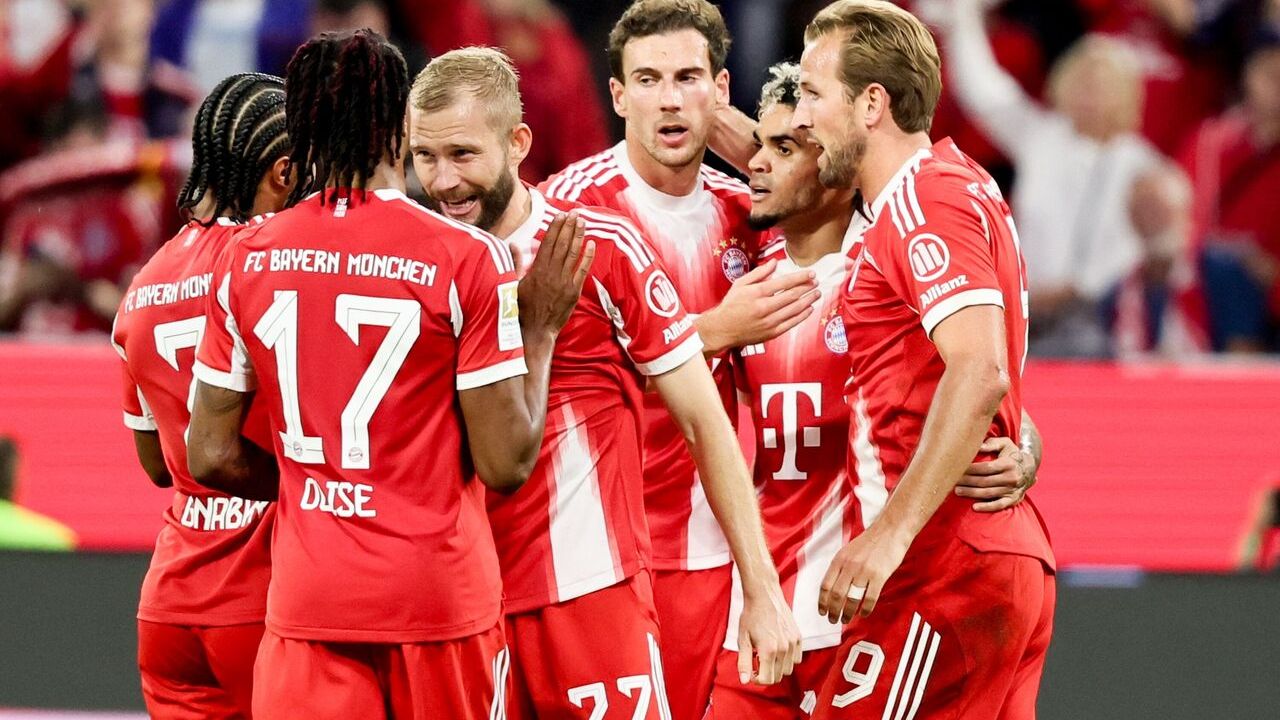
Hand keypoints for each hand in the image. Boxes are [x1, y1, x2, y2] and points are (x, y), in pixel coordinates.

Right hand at [517, 212, 594, 334]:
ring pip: (572, 254)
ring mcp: (563, 282)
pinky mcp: (573, 292)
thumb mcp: (512, 284)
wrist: (535, 330)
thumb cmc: (522, 309)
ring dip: (578, 236)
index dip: (555, 227)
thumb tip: (514, 244)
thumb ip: (516, 263)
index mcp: (536, 270)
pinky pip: (582, 271)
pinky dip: (587, 257)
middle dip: (568, 227)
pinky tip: (591, 244)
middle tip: (575, 213)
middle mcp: (550, 273)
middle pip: (561, 245)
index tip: (561, 215)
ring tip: (582, 222)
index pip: (547, 243)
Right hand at [700, 259, 818, 353]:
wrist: (722, 329)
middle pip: (792, 295)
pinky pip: (791, 323)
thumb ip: (759, 273)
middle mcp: (765, 307)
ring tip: (817, 294)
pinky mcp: (771, 333)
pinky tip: (809, 309)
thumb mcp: (740, 284)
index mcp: (757, 293)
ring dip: (808, 300)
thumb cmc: (731, 305)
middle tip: (816, 282)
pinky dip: (802, 316)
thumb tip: (774, 263)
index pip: (785, 282)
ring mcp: (769, 321)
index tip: (811, 273)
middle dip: (807, 287)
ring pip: (795, 309)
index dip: (801, 277)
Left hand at [736, 583, 802, 684]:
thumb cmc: (751, 615)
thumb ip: (744, 662)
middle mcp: (783, 648)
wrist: (764, 595)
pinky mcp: (798, 637)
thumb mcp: (742, 639)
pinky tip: (777, 649)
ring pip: (788, 670)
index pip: (767, 680)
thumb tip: (744, 681)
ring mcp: (793, 643)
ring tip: (766, 655)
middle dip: (766, 674)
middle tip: (757, 662)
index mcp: (768, 650)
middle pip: (778, 677)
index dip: (757, 680)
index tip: (751, 672)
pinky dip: (788, 659)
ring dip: (777, 668)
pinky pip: (796, 659)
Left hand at [818, 526, 909, 622]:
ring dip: (847, 613)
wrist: (890, 531)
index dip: (822, 602)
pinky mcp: (879, 576)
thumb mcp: (848, 551)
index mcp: (839, 560)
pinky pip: (869, 598)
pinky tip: (863, 614)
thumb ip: (840, 567)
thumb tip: (832, 588)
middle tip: (833, 620)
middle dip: (833, 611)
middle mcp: (849, 566)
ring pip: (851, 599)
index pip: (825, 585)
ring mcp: (864, 571)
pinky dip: (865, 609)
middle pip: (836, 595)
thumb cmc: (870, 542)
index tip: (822, 611)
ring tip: (846, 619)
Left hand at [956, 436, 1035, 511]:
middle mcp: (1011, 478)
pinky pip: (999, 505)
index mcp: (1008, 464)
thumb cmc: (1012, 454)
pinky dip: (987, 507)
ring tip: (957, 491)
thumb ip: (992, 443)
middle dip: (967, 481)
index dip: (970, 469)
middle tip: (952, 480)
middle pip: (984, 481)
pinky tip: (974, 507)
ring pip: (988, 493)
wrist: (1030, 468)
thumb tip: (978, 446)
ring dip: (971, 493)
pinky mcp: (1013, 499)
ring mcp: (1012, 490)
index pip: (986, 468)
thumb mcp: (1005, 444)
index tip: (958, 468)